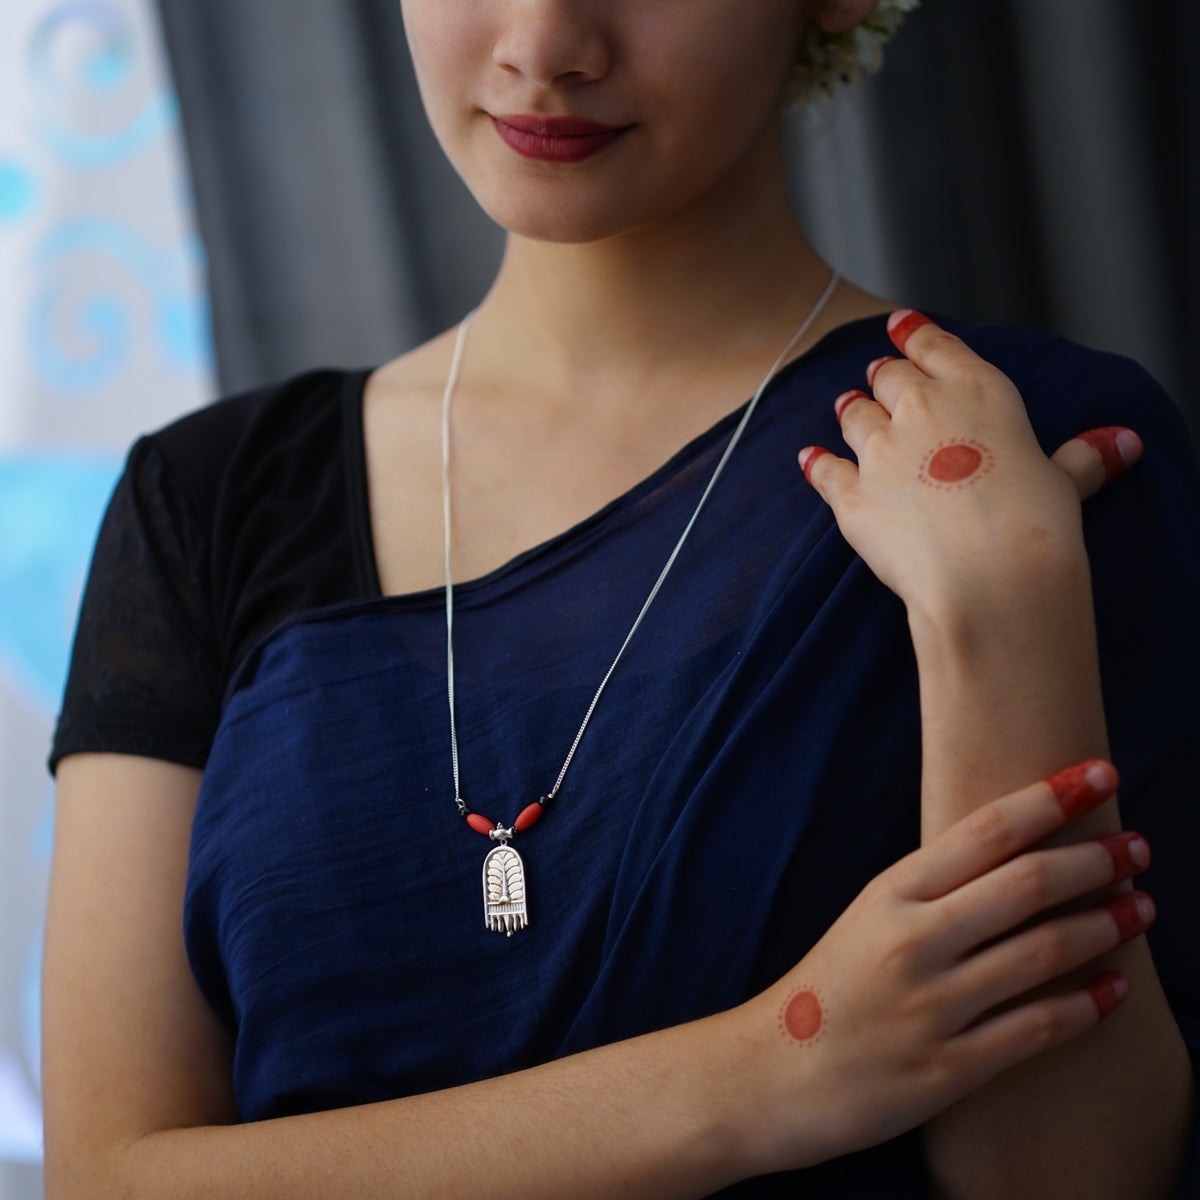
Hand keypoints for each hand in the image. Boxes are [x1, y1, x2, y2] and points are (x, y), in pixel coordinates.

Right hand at [743, 761, 1152, 1171]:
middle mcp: (912, 942)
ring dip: (1104, 925)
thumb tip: (1015, 851)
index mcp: (889, 894)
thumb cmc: (831, 986)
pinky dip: (1087, 1005)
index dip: (1050, 798)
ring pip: (1042, 952)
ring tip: (1141, 908)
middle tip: (1137, 846)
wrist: (776, 1075)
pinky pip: (1036, 1028)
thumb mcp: (868, 916)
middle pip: (1026, 884)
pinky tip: (1116, 988)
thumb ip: (932, 888)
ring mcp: (932, 1006)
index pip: (984, 831)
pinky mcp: (949, 1069)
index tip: (1100, 773)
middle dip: (1095, 860)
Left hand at [798, 312, 1142, 622]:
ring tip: (849, 407)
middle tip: (880, 378)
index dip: (915, 334)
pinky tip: (809, 458)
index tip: (900, 325)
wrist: (990, 576)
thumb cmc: (1035, 526)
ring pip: (855, 415)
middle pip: (889, 378)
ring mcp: (880, 451)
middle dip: (885, 377)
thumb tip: (1119, 444)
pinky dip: (816, 462)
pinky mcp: (851, 496)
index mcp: (977, 391)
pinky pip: (824, 469)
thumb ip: (1079, 458)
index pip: (936, 347)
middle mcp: (921, 410)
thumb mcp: (1064, 482)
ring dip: (853, 410)